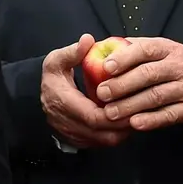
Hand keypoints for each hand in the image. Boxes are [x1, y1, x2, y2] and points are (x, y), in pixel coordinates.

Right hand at [40, 34, 131, 148]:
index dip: (114, 113)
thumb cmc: (52, 79)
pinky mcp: (80, 142)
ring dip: (122, 130)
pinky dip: (116, 134)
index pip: (92, 116)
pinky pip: (102, 143)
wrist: (39, 100)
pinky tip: (126, 121)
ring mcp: (75, 136)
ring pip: (105, 141)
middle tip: (143, 110)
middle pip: (103, 133)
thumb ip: (72, 51)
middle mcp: (68, 125)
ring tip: (137, 115)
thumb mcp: (56, 61)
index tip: (131, 102)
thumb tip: (88, 40)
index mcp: (63, 104)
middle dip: (124, 123)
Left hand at [95, 38, 182, 130]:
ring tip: (111, 113)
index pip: (146, 50)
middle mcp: (178, 67)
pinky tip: (135, 124)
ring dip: (131, 105)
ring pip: (156, 97)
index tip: (107, 67)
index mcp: (169, 49)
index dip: (125, 58)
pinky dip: (151, 120)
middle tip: (102, 93)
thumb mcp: (167, 48)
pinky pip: (169, 115)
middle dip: (122, 85)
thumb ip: (140, 46)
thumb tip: (109, 45)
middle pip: (148, 75)